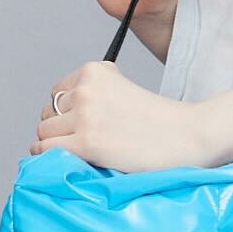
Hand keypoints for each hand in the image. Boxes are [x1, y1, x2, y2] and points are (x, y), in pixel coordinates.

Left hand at [31, 60, 211, 172]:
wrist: (188, 135)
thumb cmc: (160, 120)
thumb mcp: (122, 90)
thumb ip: (93, 94)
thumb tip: (56, 116)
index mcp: (94, 71)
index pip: (57, 94)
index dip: (68, 113)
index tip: (87, 124)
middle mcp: (86, 89)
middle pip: (48, 113)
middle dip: (62, 129)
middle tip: (88, 141)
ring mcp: (85, 115)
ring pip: (44, 132)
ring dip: (58, 144)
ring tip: (85, 151)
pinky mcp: (87, 142)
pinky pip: (47, 150)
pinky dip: (50, 158)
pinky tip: (69, 160)